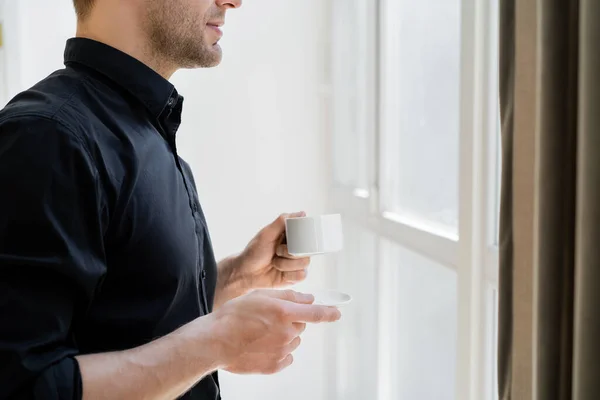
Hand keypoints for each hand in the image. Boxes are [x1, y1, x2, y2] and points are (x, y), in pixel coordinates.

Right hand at [208, 289, 340, 374]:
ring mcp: (282, 351)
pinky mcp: (274, 365)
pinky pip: (286, 357)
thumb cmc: (233, 316)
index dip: (329, 312)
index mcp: (285, 313)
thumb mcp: (261, 295)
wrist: (216, 341)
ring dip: (283, 335)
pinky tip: (262, 345)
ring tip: (261, 332)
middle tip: (269, 318)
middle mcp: (287, 333)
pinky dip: (278, 351)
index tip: (336, 312)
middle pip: (300, 325)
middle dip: (291, 320)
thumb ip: (288, 296)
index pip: (316, 313)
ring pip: (293, 341)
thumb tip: (307, 299)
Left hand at [225, 212, 310, 291]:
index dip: (303, 238)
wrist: (246, 273)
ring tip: (275, 263)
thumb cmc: (254, 252)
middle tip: (277, 251)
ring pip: (305, 262)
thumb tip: (302, 213)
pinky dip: (289, 274)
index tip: (290, 240)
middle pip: (308, 249)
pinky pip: (302, 275)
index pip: (307, 234)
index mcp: (291, 237)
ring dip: (286, 264)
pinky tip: (280, 273)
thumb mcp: (266, 234)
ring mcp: (296, 263)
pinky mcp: (295, 276)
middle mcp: (296, 249)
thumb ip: (282, 222)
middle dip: (290, 252)